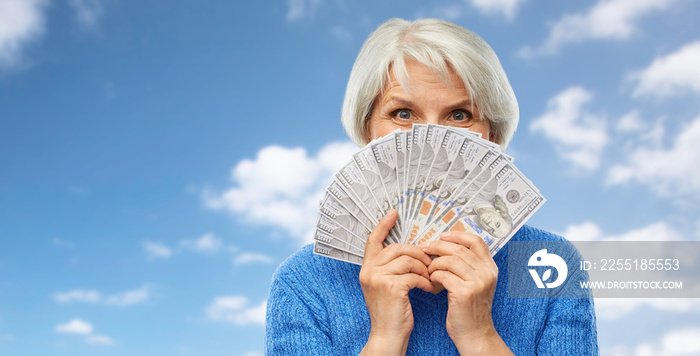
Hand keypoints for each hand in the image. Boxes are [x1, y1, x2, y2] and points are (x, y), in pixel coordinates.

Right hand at [359, 210, 433, 354]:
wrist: (388, 335)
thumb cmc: (392, 313)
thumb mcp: (386, 286)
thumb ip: (392, 269)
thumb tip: (412, 252)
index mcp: (367, 268)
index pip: (373, 240)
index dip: (383, 225)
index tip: (393, 213)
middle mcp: (369, 271)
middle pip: (398, 248)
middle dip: (418, 253)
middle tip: (430, 263)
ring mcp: (378, 278)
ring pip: (408, 260)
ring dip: (424, 268)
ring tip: (430, 278)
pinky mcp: (391, 286)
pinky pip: (414, 274)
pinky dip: (425, 280)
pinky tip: (428, 288)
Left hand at [420, 231, 512, 354]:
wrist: (474, 333)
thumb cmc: (470, 308)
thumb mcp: (476, 283)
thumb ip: (468, 266)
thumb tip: (446, 246)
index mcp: (490, 267)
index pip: (476, 241)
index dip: (458, 235)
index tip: (442, 236)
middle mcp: (486, 273)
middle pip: (459, 249)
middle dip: (438, 246)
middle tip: (424, 247)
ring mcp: (477, 282)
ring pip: (450, 260)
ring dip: (434, 263)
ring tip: (428, 269)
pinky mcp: (465, 292)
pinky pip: (444, 275)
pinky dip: (434, 275)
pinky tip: (431, 280)